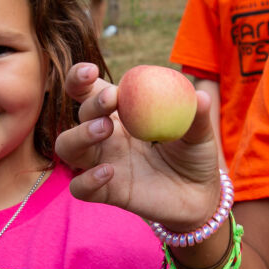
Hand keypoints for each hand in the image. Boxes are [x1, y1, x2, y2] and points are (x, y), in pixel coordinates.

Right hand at [54, 62, 222, 229]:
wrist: (199, 196)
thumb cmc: (194, 156)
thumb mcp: (200, 134)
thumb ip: (197, 116)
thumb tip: (200, 96)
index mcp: (121, 113)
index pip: (89, 91)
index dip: (80, 78)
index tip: (90, 72)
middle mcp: (106, 136)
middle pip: (80, 114)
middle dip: (91, 103)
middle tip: (111, 100)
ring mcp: (103, 163)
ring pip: (67, 147)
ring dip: (80, 134)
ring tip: (104, 129)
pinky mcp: (106, 192)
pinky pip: (80, 188)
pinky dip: (87, 180)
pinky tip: (108, 172)